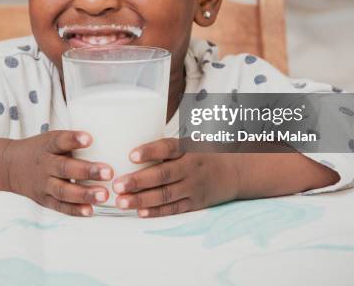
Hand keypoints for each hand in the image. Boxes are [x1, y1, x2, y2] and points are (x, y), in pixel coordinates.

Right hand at [2, 130, 112, 216]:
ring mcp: (44, 184)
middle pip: (65, 168)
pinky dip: (75, 210)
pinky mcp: (44, 200)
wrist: (10, 166)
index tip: (89, 138)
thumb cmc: (40, 150)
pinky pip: (60, 206)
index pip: (60, 141)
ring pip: (64, 191)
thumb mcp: (51, 139)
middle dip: (87, 170)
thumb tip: (107, 141)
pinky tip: (90, 210)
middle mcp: (45, 165)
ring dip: (85, 194)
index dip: (74, 139)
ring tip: (104, 195)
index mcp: (47, 146)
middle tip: (109, 172)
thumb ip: (72, 142)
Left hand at [111, 138, 240, 217]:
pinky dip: (157, 211)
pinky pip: (174, 208)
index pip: (168, 147)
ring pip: (165, 195)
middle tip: (117, 185)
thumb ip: (166, 145)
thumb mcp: (191, 142)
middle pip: (163, 175)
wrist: (236, 171)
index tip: (130, 155)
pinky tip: (140, 212)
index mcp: (189, 148)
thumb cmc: (205, 153)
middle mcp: (191, 168)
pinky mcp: (195, 203)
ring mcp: (194, 187)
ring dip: (141, 200)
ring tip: (121, 201)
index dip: (149, 151)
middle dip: (138, 181)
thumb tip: (131, 145)